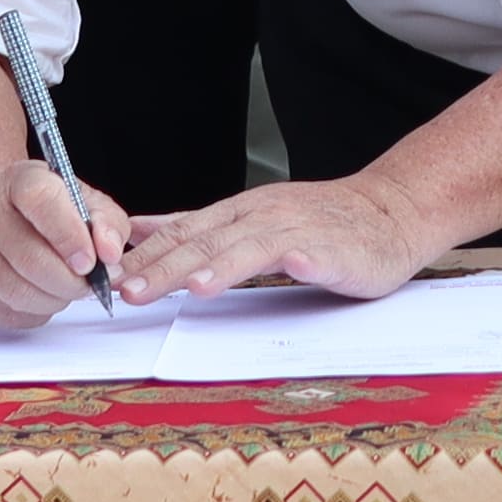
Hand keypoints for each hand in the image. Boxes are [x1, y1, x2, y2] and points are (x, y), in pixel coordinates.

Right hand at [0, 160, 145, 329]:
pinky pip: (2, 312)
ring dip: (53, 301)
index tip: (90, 262)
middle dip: (69, 283)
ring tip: (65, 290)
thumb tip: (110, 253)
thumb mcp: (85, 202)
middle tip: (87, 286)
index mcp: (20, 180)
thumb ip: (106, 223)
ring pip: (16, 292)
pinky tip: (40, 296)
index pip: (40, 201)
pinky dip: (31, 314)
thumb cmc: (47, 211)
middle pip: (29, 258)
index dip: (69, 236)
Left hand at [118, 175, 439, 307]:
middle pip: (208, 240)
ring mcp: (300, 230)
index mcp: (240, 213)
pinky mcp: (336, 248)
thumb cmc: (320, 223)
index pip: (183, 232)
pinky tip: (293, 268)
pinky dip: (301, 259)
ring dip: (223, 264)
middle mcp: (263, 216)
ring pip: (254, 246)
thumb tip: (138, 229)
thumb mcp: (249, 219)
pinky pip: (316, 252)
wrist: (390, 212)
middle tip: (131, 290)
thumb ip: (196, 227)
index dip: (147, 255)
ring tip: (195, 286)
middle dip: (167, 267)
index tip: (110, 277)